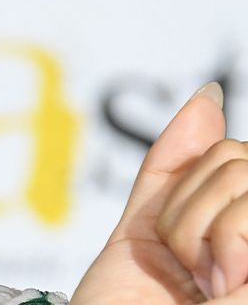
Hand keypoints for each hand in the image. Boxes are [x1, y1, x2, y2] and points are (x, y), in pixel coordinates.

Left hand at [73, 82, 247, 302]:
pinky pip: (247, 226)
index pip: (236, 154)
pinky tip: (216, 293)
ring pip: (247, 181)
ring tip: (202, 288)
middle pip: (241, 160)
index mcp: (242, 229)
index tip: (175, 247)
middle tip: (188, 273)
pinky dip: (222, 250)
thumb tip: (207, 98)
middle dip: (192, 212)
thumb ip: (175, 168)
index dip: (190, 192)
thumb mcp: (145, 235)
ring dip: (203, 233)